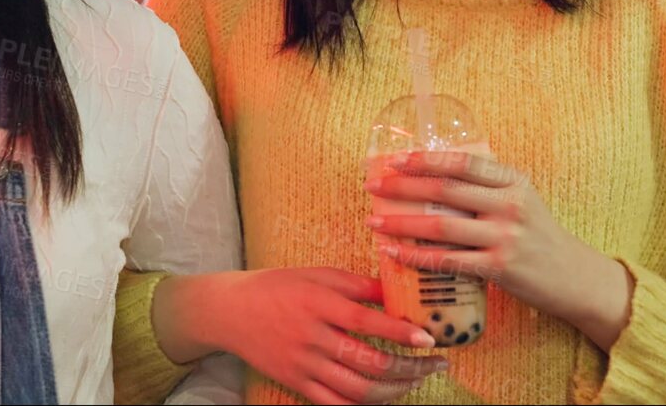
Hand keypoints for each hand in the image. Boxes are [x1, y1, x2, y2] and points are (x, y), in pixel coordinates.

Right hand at [160, 268, 448, 404]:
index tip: (430, 339)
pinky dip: (365, 405)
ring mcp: (304, 364)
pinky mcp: (296, 382)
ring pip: (358, 389)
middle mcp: (313, 336)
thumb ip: (357, 284)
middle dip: (410, 367)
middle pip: (370, 362)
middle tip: (435, 364)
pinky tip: (386, 397)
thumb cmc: (278, 286)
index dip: (402, 333)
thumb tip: (398, 291)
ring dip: (395, 390)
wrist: (230, 311)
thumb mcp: (316, 273)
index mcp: (319, 303)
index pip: (368, 322)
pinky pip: (336, 403)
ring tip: (416, 380)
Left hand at [365, 150, 632, 348]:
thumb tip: (435, 175)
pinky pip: (447, 260)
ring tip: (374, 220)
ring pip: (441, 225)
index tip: (394, 160)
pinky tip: (395, 253)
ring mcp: (505, 236)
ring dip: (401, 222)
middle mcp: (510, 204)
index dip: (424, 159)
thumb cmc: (539, 238)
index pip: (462, 162)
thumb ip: (488, 187)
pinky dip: (416, 256)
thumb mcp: (523, 201)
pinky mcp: (500, 267)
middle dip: (403, 186)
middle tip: (373, 186)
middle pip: (445, 190)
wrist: (575, 278)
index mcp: (514, 181)